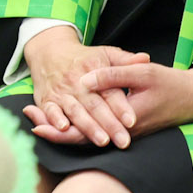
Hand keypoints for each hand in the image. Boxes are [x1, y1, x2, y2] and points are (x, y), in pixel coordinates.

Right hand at [21, 26, 149, 148]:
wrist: (49, 51)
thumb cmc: (83, 58)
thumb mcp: (105, 53)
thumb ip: (125, 60)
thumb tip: (145, 59)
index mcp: (94, 71)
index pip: (110, 92)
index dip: (121, 107)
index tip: (132, 121)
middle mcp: (77, 83)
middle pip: (95, 106)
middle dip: (109, 125)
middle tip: (123, 140)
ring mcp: (62, 92)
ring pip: (76, 111)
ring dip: (88, 127)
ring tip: (102, 140)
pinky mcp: (47, 100)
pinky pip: (50, 110)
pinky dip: (54, 119)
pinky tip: (63, 128)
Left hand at [40, 59, 192, 141]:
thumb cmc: (169, 83)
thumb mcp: (142, 73)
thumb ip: (113, 76)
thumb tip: (85, 81)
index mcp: (124, 119)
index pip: (85, 131)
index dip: (59, 128)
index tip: (36, 122)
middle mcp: (123, 131)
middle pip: (83, 138)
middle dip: (56, 134)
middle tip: (31, 126)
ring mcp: (124, 132)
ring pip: (90, 137)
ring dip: (64, 132)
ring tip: (38, 124)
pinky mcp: (126, 128)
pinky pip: (99, 132)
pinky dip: (79, 128)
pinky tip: (62, 121)